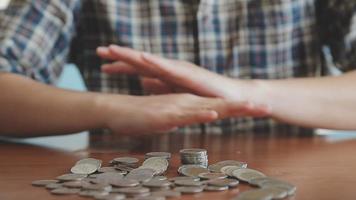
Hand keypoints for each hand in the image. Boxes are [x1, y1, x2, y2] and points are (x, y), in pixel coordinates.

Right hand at [96, 93, 262, 134]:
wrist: (117, 110)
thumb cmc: (142, 116)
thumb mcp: (168, 119)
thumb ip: (180, 119)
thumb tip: (188, 121)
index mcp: (189, 105)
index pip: (218, 107)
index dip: (238, 110)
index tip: (258, 111)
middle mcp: (186, 103)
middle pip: (219, 106)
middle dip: (244, 108)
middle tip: (266, 108)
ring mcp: (176, 108)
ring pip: (207, 108)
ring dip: (229, 108)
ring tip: (250, 109)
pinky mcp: (165, 114)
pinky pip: (185, 115)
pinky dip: (200, 114)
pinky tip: (213, 113)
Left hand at [97, 45, 240, 98]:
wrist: (231, 96)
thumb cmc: (204, 96)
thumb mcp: (176, 93)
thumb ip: (160, 85)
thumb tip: (143, 81)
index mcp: (166, 75)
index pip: (140, 68)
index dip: (122, 65)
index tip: (103, 63)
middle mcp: (171, 69)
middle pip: (141, 61)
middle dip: (120, 55)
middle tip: (99, 50)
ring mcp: (179, 69)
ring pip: (152, 61)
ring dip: (133, 55)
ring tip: (114, 50)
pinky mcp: (189, 75)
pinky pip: (170, 69)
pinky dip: (156, 63)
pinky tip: (143, 58)